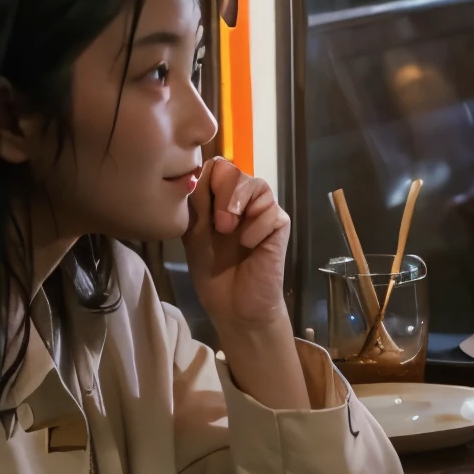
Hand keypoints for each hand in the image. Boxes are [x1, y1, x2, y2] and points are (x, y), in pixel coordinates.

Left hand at [183, 157, 289, 337]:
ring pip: (257, 184)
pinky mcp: (280, 226)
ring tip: (230, 231)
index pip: (216, 167)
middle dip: (223, 194)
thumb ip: (195, 203)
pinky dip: (257, 228)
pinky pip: (271, 211)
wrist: (234, 306)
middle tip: (219, 225)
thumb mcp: (193, 234)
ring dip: (238, 206)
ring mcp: (263, 211)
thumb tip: (194, 173)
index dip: (207, 182)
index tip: (201, 209)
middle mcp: (242, 200)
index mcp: (219, 199)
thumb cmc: (212, 273)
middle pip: (235, 170)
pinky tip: (250, 246)